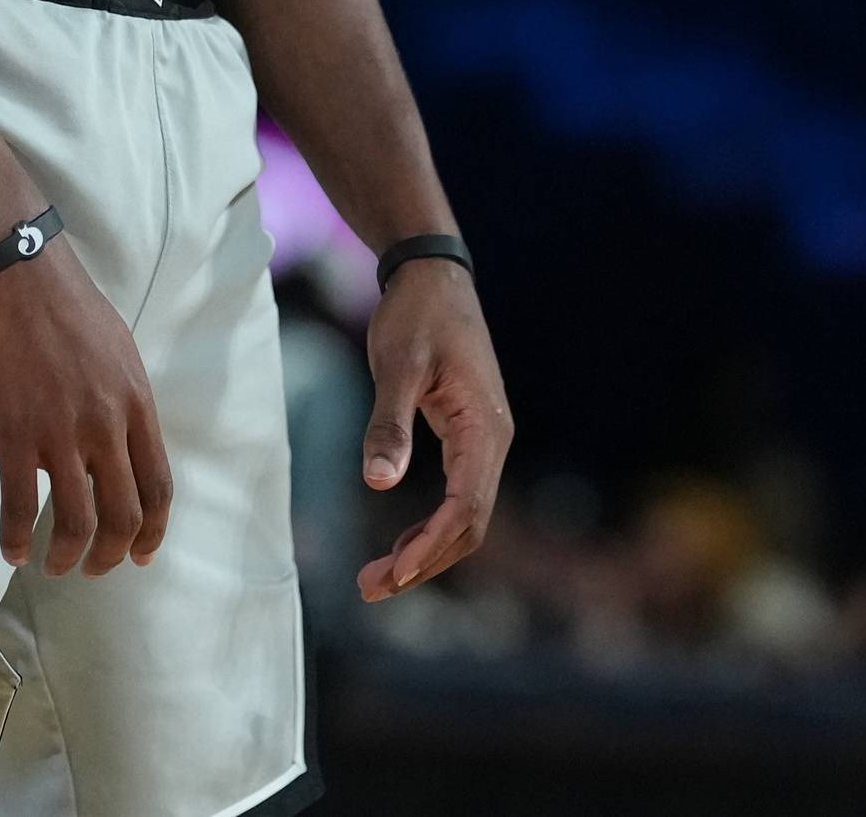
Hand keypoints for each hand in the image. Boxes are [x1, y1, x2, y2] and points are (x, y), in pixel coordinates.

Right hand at [0, 238, 172, 577]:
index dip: (153, 532)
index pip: (158, 486)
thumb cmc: (64, 302)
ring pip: (75, 520)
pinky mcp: (13, 432)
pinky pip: (19, 504)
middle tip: (93, 568)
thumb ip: (123, 400)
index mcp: (136, 404)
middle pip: (124, 514)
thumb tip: (123, 439)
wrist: (14, 269)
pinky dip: (16, 537)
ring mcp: (60, 432)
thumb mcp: (117, 350)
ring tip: (54, 566)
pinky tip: (12, 550)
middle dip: (111, 554)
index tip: (142, 556)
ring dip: (66, 555)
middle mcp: (106, 425)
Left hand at [355, 257, 510, 599]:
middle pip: (470, 524)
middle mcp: (494, 440)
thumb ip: (389, 423)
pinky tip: (399, 543)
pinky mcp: (469, 437)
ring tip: (377, 579)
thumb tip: (379, 484)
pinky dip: (430, 527)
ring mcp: (485, 441)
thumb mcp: (396, 365)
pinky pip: (458, 496)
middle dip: (425, 561)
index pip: (467, 506)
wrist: (433, 275)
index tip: (394, 574)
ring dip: (427, 551)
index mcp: (484, 427)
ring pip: (466, 516)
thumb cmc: (415, 315)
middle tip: (371, 588)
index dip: (432, 546)